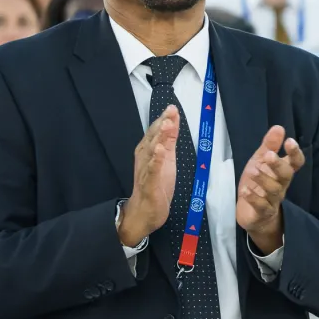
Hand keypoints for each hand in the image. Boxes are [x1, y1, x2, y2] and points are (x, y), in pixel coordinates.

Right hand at [119, 107, 179, 246]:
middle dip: (161, 124)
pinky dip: (156, 160)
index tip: (172, 107)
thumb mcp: (167, 159)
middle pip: (153, 138)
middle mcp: (145, 158)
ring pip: (152, 151)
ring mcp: (146, 170)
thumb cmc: (156, 184)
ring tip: (166, 124)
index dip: (164, 119)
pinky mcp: (150, 183)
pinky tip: (160, 151)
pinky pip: (152, 170)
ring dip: (159, 137)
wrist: (145, 211)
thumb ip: (169, 140)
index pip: (156, 132)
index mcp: (148, 151)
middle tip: (170, 110)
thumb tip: (173, 121)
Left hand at [236, 125, 304, 253]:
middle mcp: (281, 185)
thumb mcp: (260, 162)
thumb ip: (269, 146)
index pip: (296, 163)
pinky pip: (262, 206)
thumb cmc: (258, 184)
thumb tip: (279, 127)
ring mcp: (273, 199)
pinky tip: (246, 191)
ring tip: (253, 171)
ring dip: (264, 180)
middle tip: (269, 155)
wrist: (253, 214)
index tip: (290, 141)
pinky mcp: (263, 212)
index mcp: (283, 172)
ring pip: (274, 190)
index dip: (295, 153)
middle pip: (286, 175)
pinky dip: (254, 198)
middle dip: (278, 165)